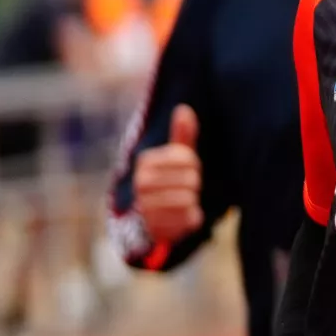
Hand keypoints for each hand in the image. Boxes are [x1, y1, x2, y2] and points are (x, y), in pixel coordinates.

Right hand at [134, 105, 205, 244]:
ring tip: (183, 202)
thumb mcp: (177, 158)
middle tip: (185, 188)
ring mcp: (145, 206)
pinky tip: (182, 216)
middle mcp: (141, 182)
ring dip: (193, 201)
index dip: (194, 165)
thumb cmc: (171, 181)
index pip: (187, 157)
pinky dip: (193, 218)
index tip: (186, 170)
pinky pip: (189, 218)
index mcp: (145, 161)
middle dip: (194, 184)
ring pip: (189, 198)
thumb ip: (182, 136)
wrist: (154, 219)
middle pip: (191, 178)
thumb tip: (184, 108)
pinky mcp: (155, 227)